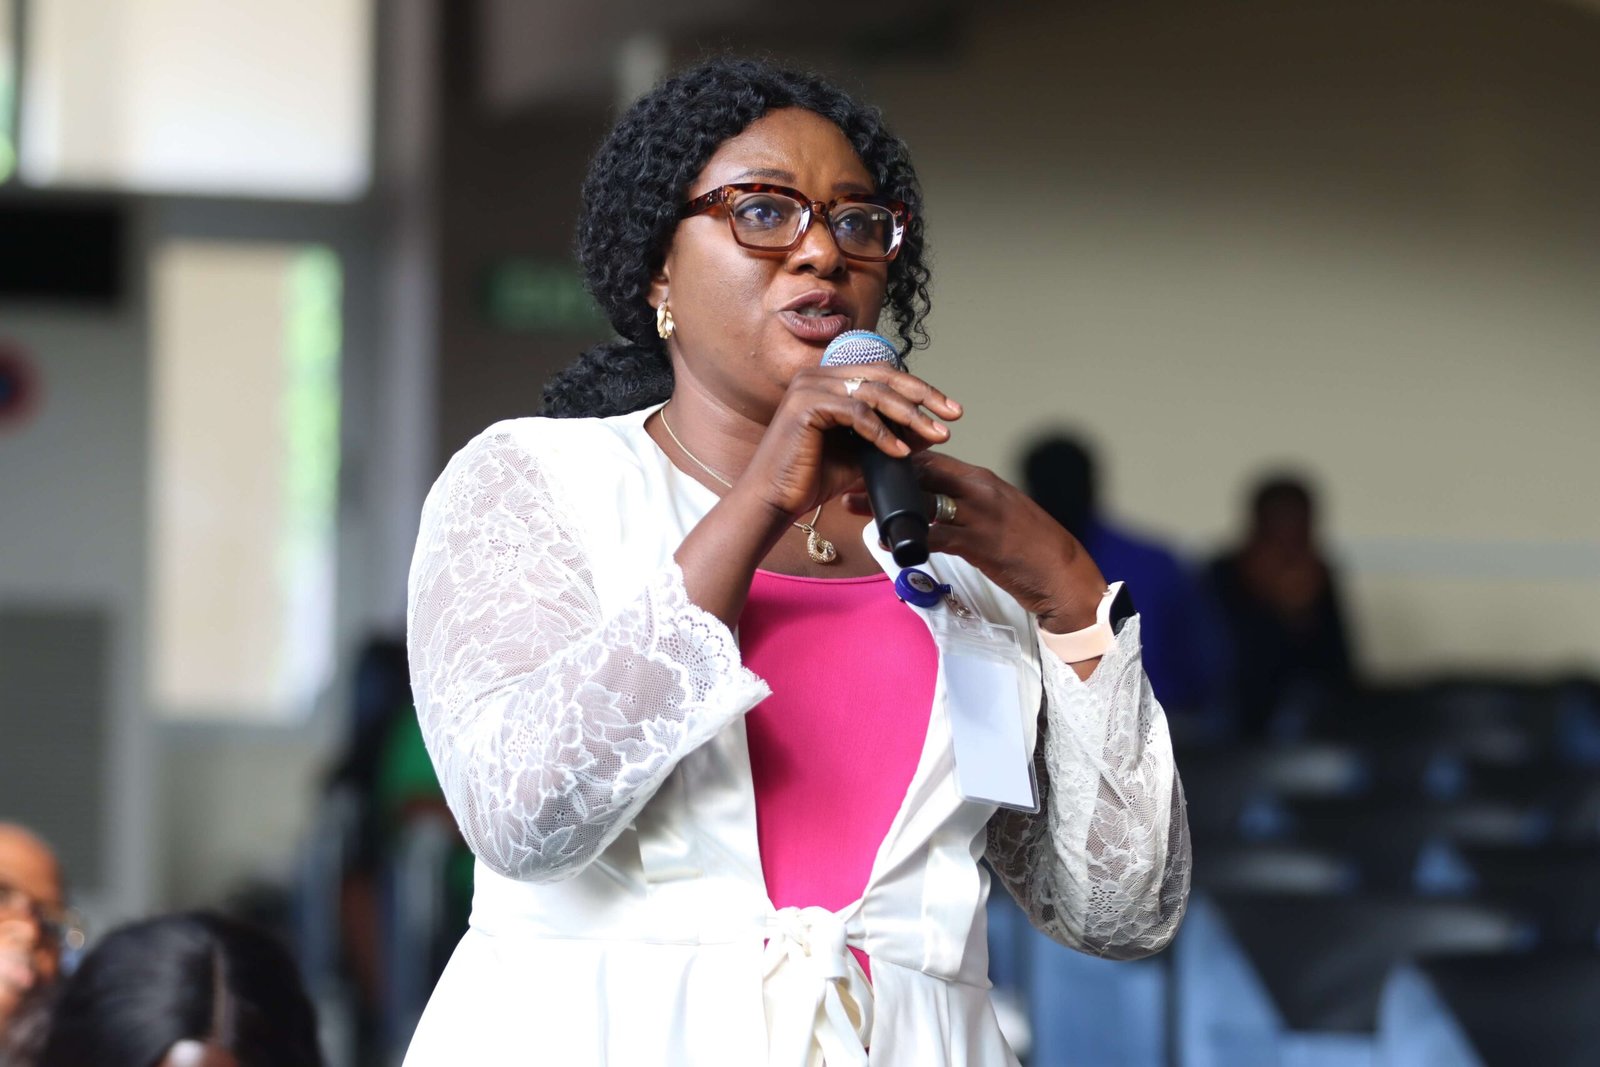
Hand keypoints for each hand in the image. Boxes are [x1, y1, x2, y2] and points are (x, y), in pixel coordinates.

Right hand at [734, 364, 962, 520]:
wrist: (773, 500)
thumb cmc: (810, 479)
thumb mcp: (861, 455)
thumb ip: (891, 438)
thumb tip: (930, 431)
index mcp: (828, 381)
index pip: (882, 375)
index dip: (918, 390)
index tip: (948, 411)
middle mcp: (817, 376)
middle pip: (884, 375)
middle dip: (924, 395)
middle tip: (954, 414)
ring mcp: (810, 386)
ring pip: (874, 392)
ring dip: (910, 415)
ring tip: (935, 435)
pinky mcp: (806, 404)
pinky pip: (857, 412)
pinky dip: (883, 432)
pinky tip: (901, 451)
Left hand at [843, 451, 1106, 631]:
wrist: (1061, 573)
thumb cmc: (1029, 545)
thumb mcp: (998, 512)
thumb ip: (965, 502)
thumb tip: (931, 499)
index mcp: (982, 480)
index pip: (934, 458)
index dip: (899, 457)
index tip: (869, 459)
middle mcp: (980, 491)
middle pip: (923, 473)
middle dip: (885, 474)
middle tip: (849, 475)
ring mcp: (980, 517)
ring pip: (924, 502)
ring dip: (886, 505)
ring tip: (855, 505)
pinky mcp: (980, 546)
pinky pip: (937, 538)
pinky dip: (909, 540)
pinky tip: (888, 542)